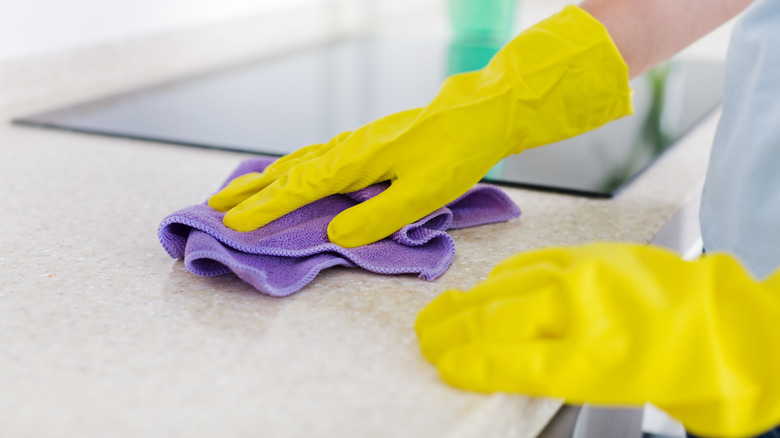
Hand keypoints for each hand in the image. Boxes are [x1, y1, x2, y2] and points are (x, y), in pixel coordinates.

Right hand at [208, 5, 631, 246]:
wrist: (476, 116)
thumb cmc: (454, 154)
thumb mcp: (423, 192)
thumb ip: (378, 215)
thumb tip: (335, 235)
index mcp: (356, 161)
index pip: (300, 188)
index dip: (265, 208)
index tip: (233, 224)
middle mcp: (347, 149)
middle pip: (288, 171)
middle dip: (251, 192)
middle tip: (215, 208)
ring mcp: (354, 144)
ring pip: (298, 162)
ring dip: (265, 179)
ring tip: (237, 193)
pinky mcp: (364, 145)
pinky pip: (314, 158)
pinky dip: (290, 170)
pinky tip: (289, 176)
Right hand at [416, 243, 779, 436]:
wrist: (725, 325)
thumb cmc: (672, 366)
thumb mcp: (602, 384)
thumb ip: (534, 372)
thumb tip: (478, 364)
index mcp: (585, 350)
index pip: (505, 358)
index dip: (464, 363)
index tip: (437, 365)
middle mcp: (577, 305)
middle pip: (496, 317)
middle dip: (451, 330)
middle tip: (421, 339)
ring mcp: (582, 273)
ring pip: (506, 287)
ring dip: (465, 302)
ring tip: (438, 313)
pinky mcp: (591, 253)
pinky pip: (532, 261)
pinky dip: (502, 277)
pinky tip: (488, 285)